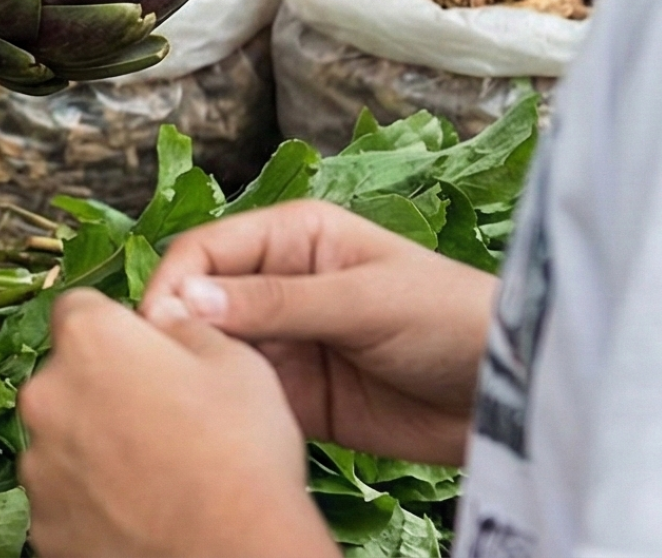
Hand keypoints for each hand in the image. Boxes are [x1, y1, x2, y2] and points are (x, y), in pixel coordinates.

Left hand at [18, 289, 335, 557]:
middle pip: (65, 380)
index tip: (143, 355)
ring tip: (152, 476)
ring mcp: (38, 466)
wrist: (233, 556)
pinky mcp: (42, 525)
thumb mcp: (237, 362)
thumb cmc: (240, 456)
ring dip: (92, 451)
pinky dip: (90, 504)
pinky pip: (64, 500)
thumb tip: (166, 318)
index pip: (79, 310)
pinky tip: (137, 513)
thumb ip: (184, 328)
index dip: (115, 330)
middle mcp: (46, 396)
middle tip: (158, 421)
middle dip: (100, 392)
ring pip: (61, 443)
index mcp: (90, 340)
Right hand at [138, 200, 494, 465]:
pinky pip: (241, 397)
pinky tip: (216, 424)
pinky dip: (224, 409)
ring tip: (184, 402)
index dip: (173, 284)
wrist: (506, 394)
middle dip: (177, 332)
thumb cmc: (449, 319)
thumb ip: (277, 302)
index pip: (206, 251)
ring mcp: (285, 342)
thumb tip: (188, 300)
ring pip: (213, 352)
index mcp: (293, 236)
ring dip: (197, 372)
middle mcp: (278, 283)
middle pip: (199, 302)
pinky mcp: (294, 396)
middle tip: (165, 371)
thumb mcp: (364, 301)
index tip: (156, 327)